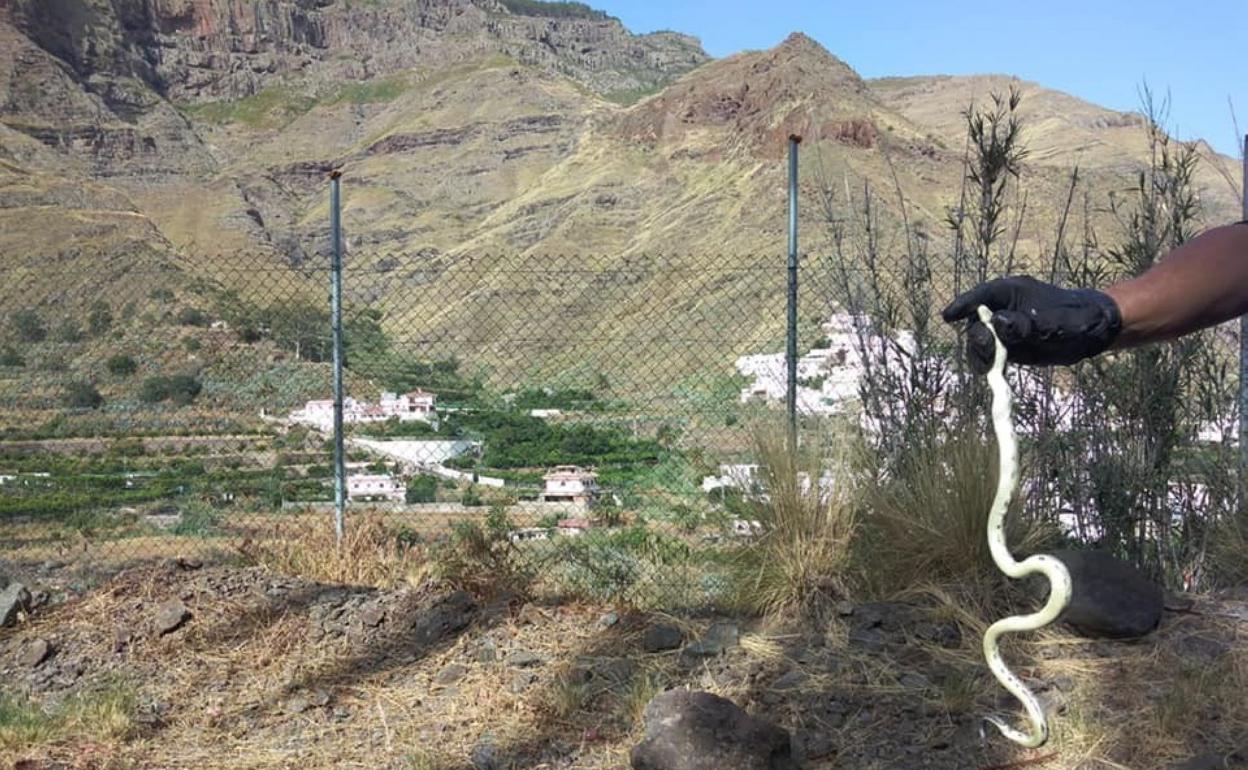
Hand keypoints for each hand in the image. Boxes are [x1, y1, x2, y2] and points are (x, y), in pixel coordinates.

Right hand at [941, 276, 1122, 372]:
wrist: (1093, 331)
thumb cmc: (1078, 317)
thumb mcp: (1056, 322)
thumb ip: (1028, 324)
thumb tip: (998, 323)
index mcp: (1011, 292)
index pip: (981, 296)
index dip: (963, 305)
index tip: (947, 316)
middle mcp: (1001, 309)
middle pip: (976, 322)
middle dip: (977, 337)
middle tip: (989, 350)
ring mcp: (1003, 329)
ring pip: (979, 342)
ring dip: (980, 354)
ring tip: (992, 366)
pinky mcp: (1007, 348)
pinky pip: (989, 356)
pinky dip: (988, 365)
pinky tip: (993, 373)